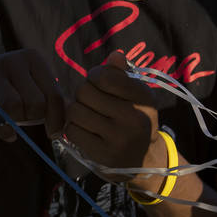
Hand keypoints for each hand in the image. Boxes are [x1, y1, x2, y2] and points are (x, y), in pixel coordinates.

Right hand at [0, 49, 65, 142]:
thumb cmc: (14, 80)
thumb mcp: (34, 80)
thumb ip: (50, 98)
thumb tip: (65, 126)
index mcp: (34, 59)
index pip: (54, 94)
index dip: (57, 119)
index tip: (54, 132)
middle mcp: (14, 61)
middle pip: (35, 103)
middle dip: (35, 118)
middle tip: (31, 119)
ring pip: (13, 108)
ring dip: (18, 121)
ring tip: (18, 120)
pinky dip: (5, 131)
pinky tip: (9, 133)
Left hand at [63, 51, 159, 186]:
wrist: (144, 160)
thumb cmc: (135, 119)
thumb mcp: (136, 95)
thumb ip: (122, 74)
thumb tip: (115, 55)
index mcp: (143, 98)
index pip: (104, 76)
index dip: (94, 76)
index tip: (98, 83)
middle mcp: (134, 118)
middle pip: (84, 92)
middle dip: (83, 94)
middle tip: (91, 102)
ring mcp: (118, 139)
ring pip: (75, 111)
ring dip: (76, 111)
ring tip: (88, 115)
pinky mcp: (103, 155)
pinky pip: (72, 131)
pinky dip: (74, 128)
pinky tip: (86, 130)